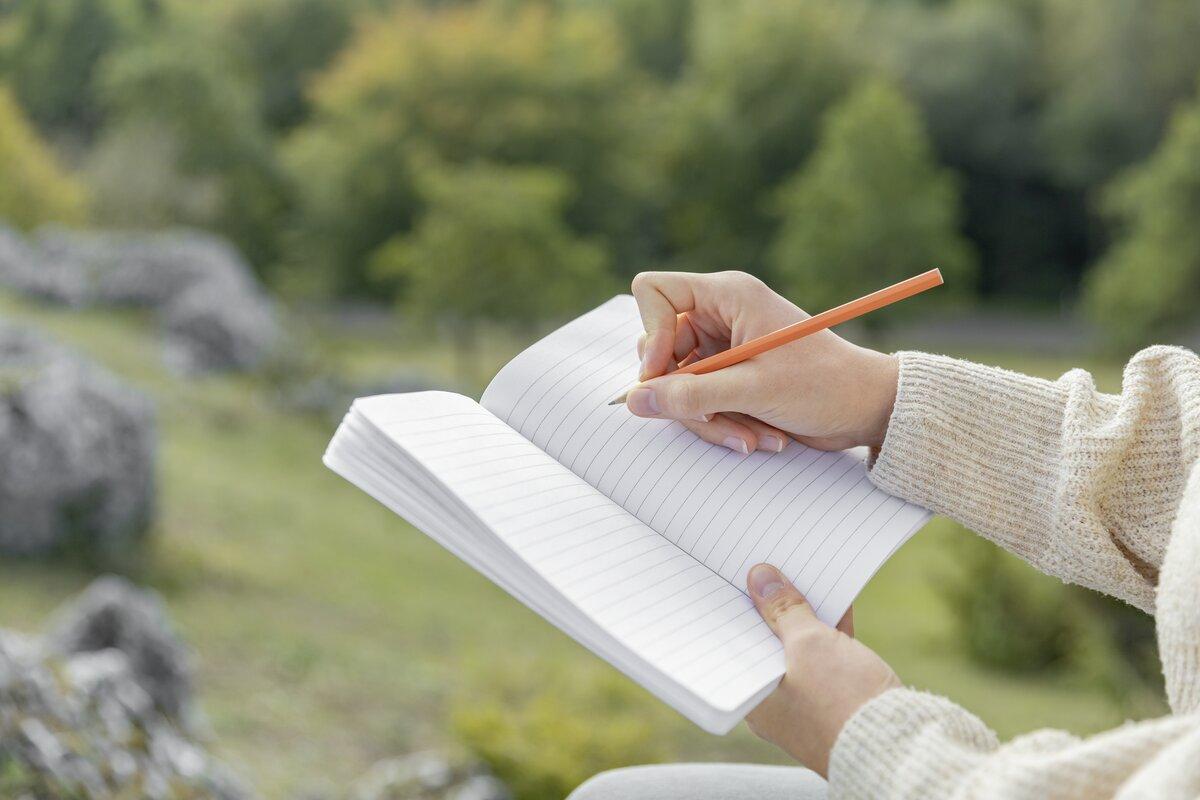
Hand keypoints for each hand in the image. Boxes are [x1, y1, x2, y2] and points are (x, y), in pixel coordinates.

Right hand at [627, 271, 898, 451]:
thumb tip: (634, 401)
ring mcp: (722, 348)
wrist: (868, 409)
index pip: (654, 292)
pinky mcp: (729, 377)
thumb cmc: (823, 386)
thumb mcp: (753, 392)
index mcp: (727, 295)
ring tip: (750, 435)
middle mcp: (719, 315)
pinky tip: (759, 436)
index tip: (663, 373)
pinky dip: (722, 424)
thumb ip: (690, 396)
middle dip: (684, 393)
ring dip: (708, 418)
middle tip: (714, 416)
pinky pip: (698, 402)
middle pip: (659, 349)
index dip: (650, 333)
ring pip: (677, 383)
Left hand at [744, 563, 899, 777]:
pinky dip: (831, 632)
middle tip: (770, 569)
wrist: (898, 742)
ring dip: (805, 617)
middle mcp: (776, 706)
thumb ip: (784, 609)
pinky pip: (828, 658)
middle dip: (774, 609)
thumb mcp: (809, 644)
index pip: (736, 646)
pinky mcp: (839, 700)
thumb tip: (761, 577)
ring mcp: (808, 704)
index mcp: (755, 700)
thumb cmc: (841, 701)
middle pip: (769, 645)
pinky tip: (837, 601)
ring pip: (800, 650)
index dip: (740, 611)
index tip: (738, 579)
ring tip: (803, 576)